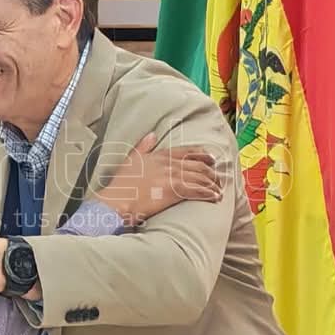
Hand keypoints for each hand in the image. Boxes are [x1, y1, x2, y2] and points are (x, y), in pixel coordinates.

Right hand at [94, 132, 221, 225]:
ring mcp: (172, 176)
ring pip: (201, 177)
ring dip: (213, 185)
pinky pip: (198, 190)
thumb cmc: (121, 185)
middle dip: (212, 172)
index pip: (187, 151)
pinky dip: (209, 193)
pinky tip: (215, 198)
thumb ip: (143, 146)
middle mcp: (168, 163)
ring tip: (218, 191)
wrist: (116, 201)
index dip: (203, 155)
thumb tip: (152, 134)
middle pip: (198, 164)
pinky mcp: (174, 190)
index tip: (212, 160)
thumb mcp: (130, 159)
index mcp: (159, 155)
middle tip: (218, 180)